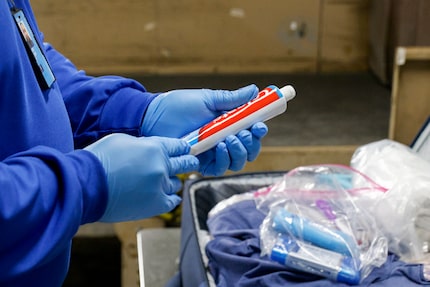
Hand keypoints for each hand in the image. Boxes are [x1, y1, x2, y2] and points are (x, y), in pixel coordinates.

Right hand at [84, 133, 198, 221]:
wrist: (87, 185)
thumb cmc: (99, 161)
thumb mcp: (123, 140)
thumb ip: (143, 145)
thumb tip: (151, 149)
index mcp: (155, 148)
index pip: (178, 146)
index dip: (182, 148)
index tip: (185, 149)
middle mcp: (162, 166)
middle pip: (184, 163)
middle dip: (187, 162)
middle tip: (190, 162)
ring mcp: (160, 186)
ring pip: (176, 183)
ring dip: (172, 181)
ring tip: (166, 181)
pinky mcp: (155, 205)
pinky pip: (172, 201)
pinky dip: (171, 198)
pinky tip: (169, 195)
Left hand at [141, 85, 267, 175]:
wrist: (155, 116)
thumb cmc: (179, 106)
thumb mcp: (208, 99)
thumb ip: (231, 99)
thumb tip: (254, 91)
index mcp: (228, 124)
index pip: (251, 132)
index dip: (258, 132)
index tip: (259, 127)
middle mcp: (223, 140)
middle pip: (248, 151)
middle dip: (250, 144)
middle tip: (242, 134)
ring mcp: (213, 153)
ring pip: (236, 162)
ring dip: (238, 152)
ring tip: (228, 140)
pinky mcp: (201, 163)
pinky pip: (219, 168)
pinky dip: (223, 160)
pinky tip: (218, 148)